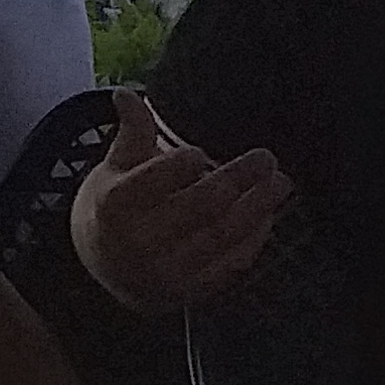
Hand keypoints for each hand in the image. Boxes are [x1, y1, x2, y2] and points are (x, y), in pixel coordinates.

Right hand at [70, 89, 288, 313]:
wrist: (103, 272)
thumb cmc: (112, 210)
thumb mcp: (113, 169)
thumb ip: (131, 133)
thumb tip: (126, 93)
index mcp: (115, 206)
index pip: (153, 180)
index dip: (180, 164)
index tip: (201, 150)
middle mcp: (141, 241)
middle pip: (200, 207)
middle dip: (239, 180)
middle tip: (266, 159)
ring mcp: (169, 271)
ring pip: (223, 236)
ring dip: (258, 208)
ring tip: (280, 183)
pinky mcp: (191, 291)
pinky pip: (231, 263)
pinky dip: (254, 239)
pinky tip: (268, 216)